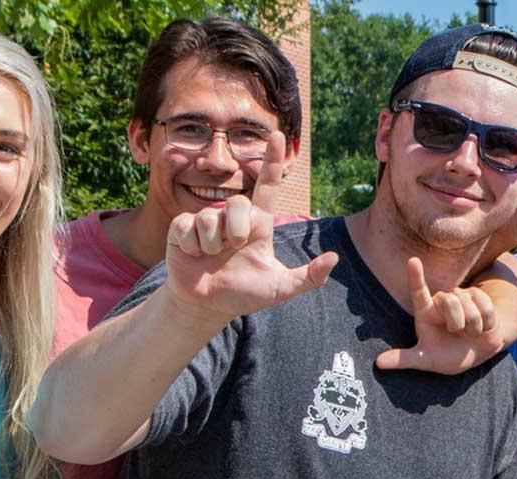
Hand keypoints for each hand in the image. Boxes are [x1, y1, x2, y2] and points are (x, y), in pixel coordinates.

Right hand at [161, 130, 338, 318]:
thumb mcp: (280, 288)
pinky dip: (192, 247)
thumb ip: (308, 277)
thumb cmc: (245, 293)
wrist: (207, 305)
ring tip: (211, 257)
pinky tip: (193, 255)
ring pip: (210, 218)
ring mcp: (207, 220)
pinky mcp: (182, 227)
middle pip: (237, 205)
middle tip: (232, 250)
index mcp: (258, 223)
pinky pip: (187, 227)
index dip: (272, 159)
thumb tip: (333, 258)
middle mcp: (233, 216)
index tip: (279, 134)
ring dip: (212, 245)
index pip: (267, 184)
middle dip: (236, 232)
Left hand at [375, 257, 515, 373]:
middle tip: (457, 332)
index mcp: (425, 312)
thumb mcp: (425, 359)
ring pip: (470, 306)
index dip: (416, 276)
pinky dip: (486, 325)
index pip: (418, 291)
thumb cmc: (447, 355)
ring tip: (470, 333)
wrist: (476, 353)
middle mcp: (442, 301)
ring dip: (473, 327)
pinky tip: (483, 329)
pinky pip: (486, 308)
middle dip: (457, 322)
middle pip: (450, 300)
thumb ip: (404, 359)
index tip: (412, 260)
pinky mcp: (480, 298)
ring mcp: (462, 297)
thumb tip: (378, 363)